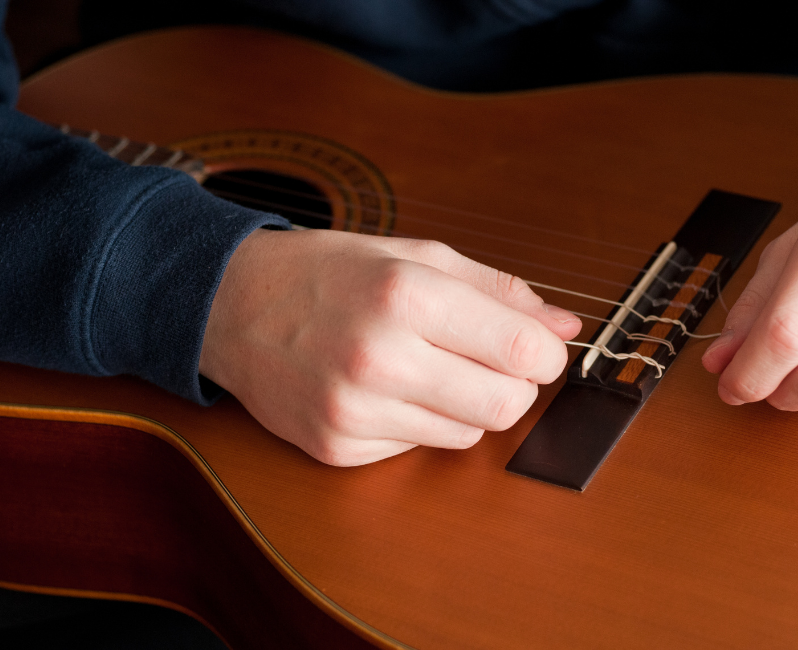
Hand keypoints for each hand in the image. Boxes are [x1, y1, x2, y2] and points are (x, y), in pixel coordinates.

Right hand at [199, 229, 580, 464]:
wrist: (233, 305)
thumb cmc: (331, 273)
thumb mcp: (417, 256)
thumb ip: (500, 292)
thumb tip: (564, 327)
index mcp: (408, 295)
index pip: (521, 352)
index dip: (546, 356)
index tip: (539, 350)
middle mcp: (379, 357)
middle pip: (505, 406)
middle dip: (513, 385)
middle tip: (487, 359)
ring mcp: (354, 411)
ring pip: (467, 434)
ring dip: (465, 404)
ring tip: (425, 366)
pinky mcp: (337, 448)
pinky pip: (418, 448)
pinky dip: (419, 422)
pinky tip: (385, 389)